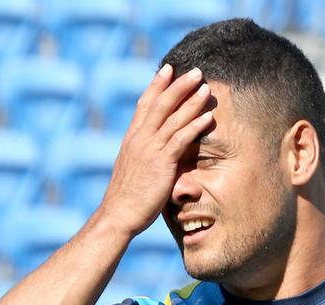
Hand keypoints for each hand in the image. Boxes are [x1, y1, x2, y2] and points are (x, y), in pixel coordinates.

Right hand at [99, 64, 212, 236]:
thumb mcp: (133, 169)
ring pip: (172, 118)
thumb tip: (153, 152)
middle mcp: (139, 139)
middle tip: (195, 71)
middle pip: (160, 104)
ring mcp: (149, 150)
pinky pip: (180, 140)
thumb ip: (144, 155)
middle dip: (178, 85)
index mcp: (131, 139)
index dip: (157, 85)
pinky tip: (207, 117)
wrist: (118, 214)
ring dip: (190, 101)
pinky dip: (194, 126)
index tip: (168, 69)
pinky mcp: (161, 164)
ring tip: (206, 87)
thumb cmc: (126, 197)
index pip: (144, 104)